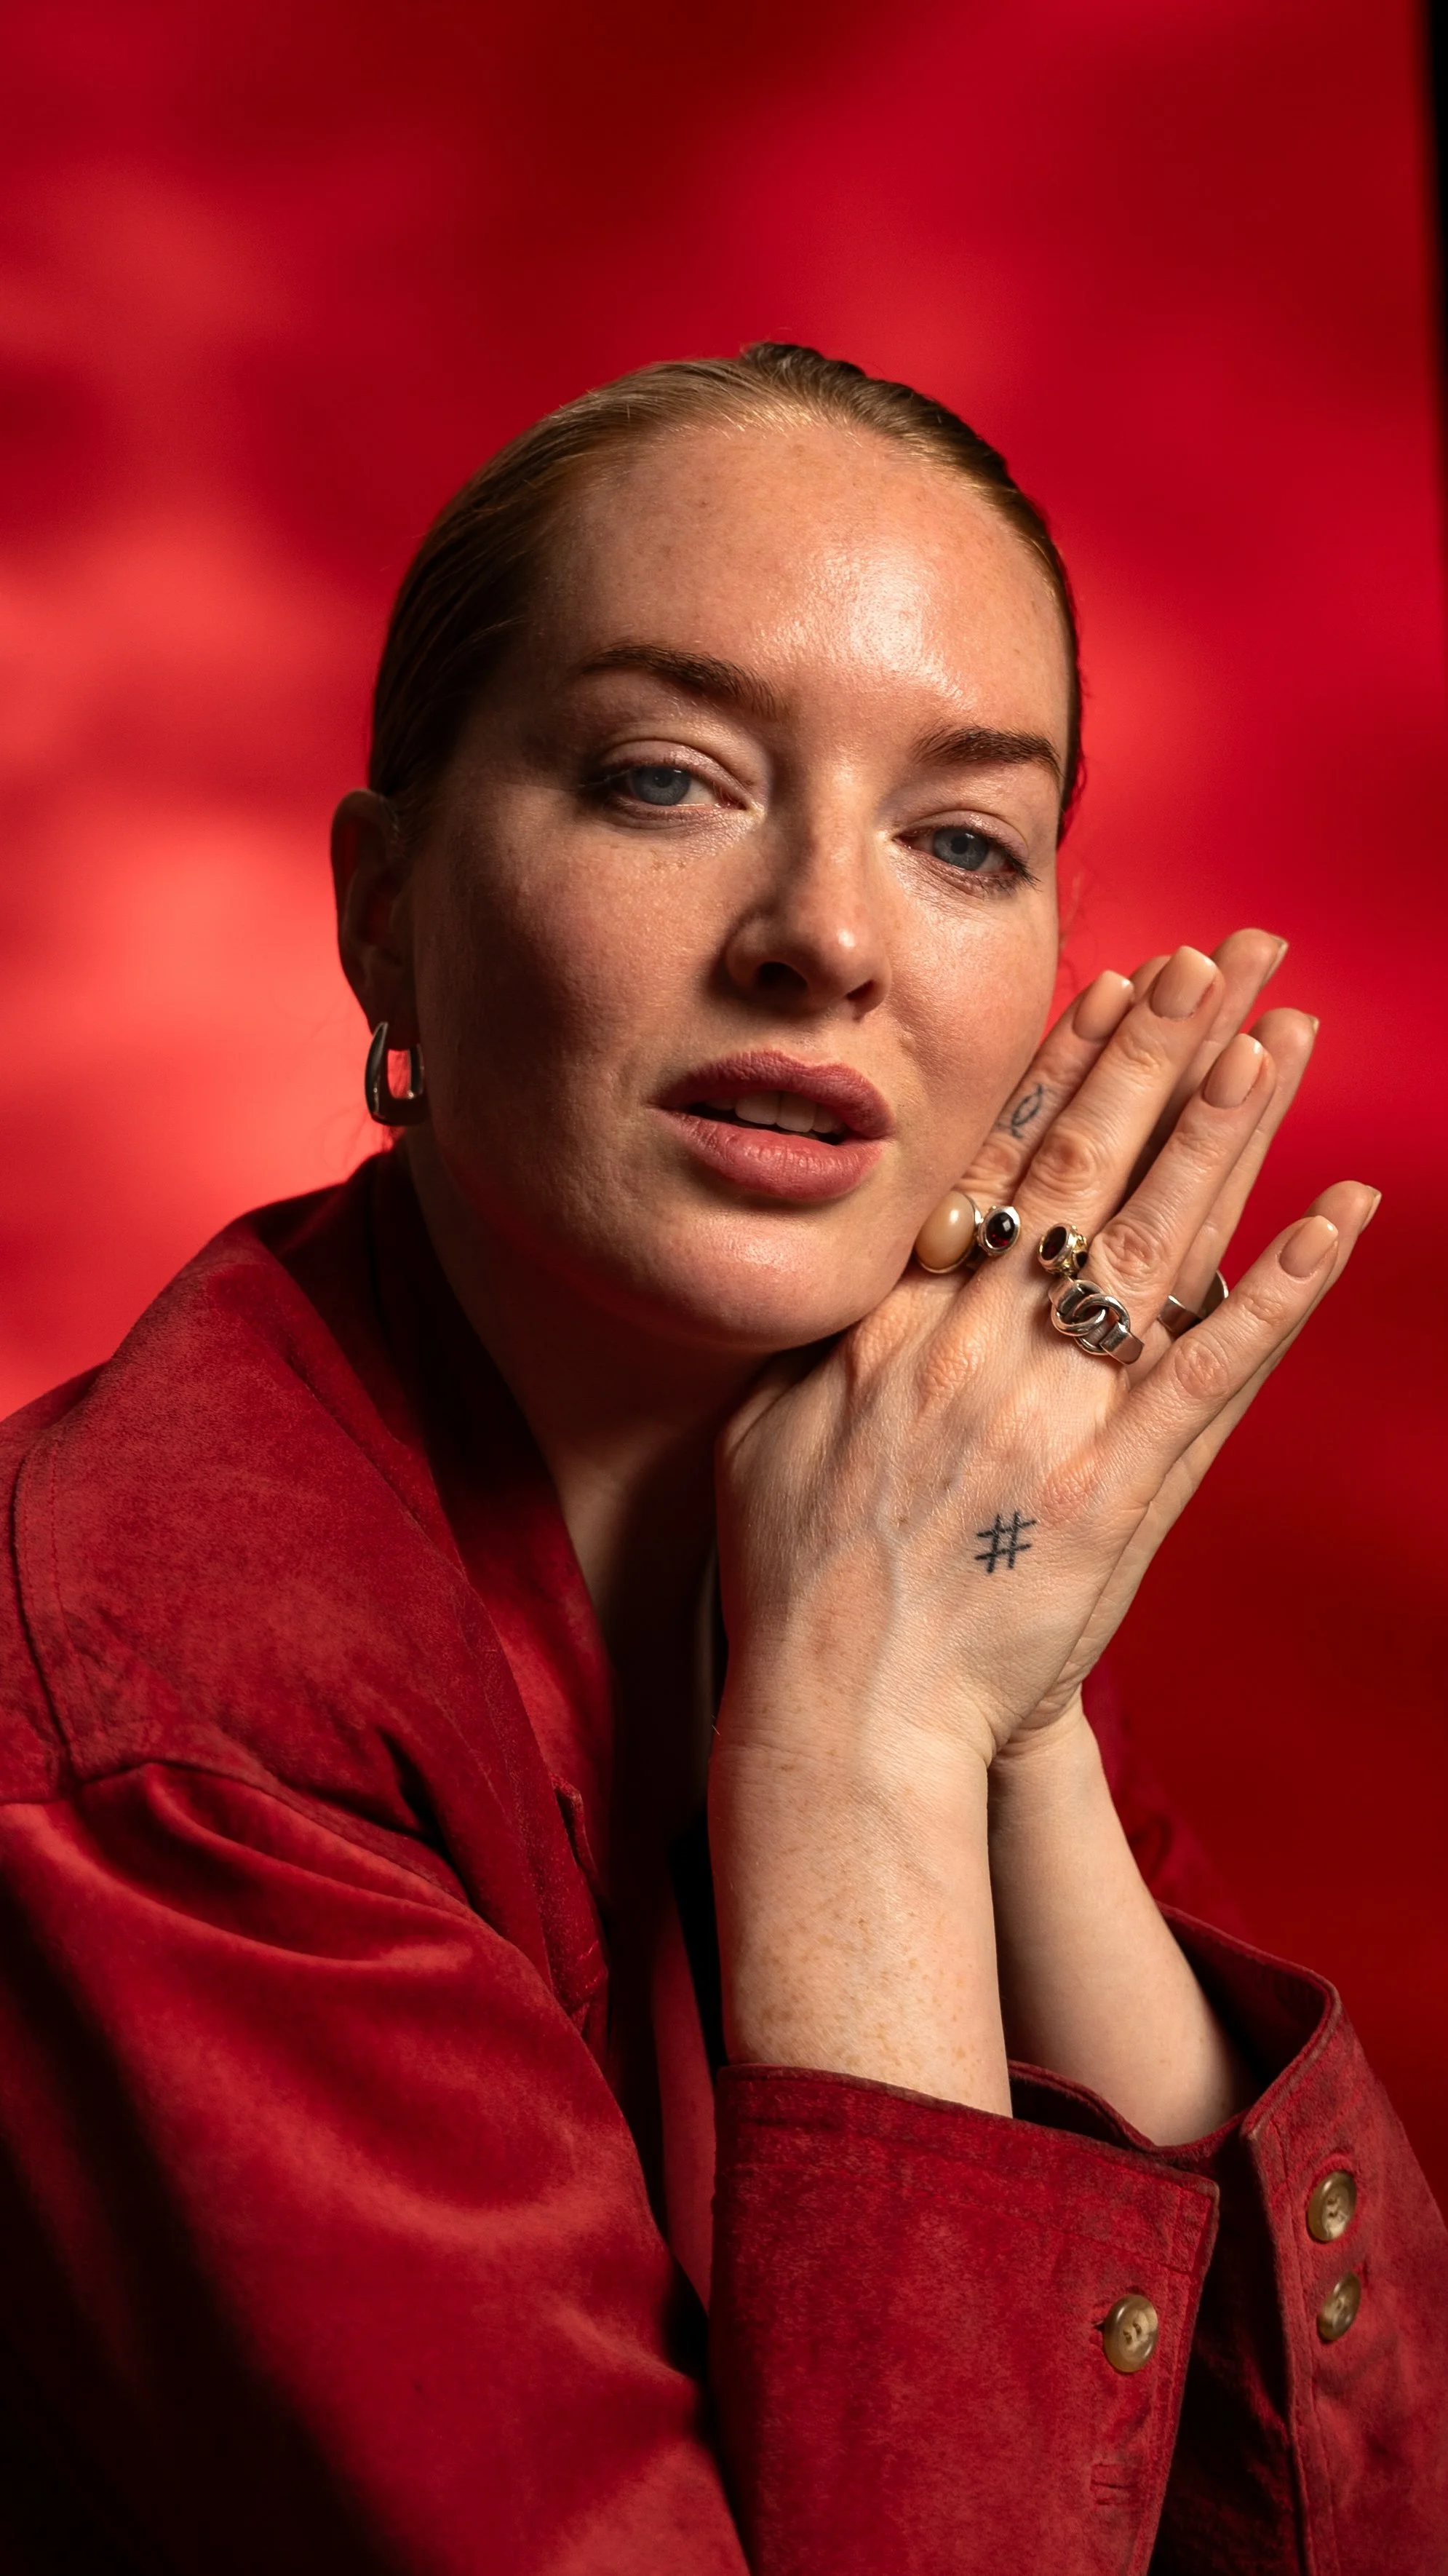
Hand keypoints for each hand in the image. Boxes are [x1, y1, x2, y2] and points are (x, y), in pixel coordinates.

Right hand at [715, 932, 1375, 1778]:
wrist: (846, 1713)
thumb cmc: (795, 1577)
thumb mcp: (769, 1427)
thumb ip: (832, 1335)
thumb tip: (872, 1258)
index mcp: (897, 1322)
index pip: (1001, 1165)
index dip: (1070, 1065)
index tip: (1123, 983)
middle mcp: (979, 1345)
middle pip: (1090, 1170)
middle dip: (1163, 1051)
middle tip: (1226, 958)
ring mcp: (1055, 1415)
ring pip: (1157, 1241)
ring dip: (1227, 1130)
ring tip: (1282, 1033)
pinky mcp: (1120, 1492)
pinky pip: (1212, 1373)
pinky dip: (1278, 1291)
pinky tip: (1336, 1217)